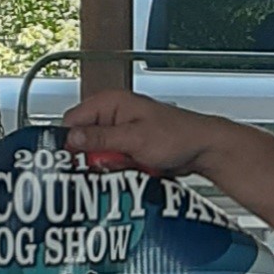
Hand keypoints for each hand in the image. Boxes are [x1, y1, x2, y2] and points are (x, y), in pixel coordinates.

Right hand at [58, 90, 217, 179]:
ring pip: (98, 153)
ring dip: (108, 165)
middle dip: (92, 156)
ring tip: (127, 165)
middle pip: (84, 139)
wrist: (203, 149)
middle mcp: (112, 115)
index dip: (70, 142)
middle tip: (108, 164)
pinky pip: (112, 160)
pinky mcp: (128, 147)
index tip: (73, 160)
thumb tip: (72, 139)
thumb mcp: (134, 138)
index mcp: (110, 103)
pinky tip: (132, 170)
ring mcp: (120, 132)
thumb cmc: (178, 135)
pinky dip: (119, 168)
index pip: (72, 120)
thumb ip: (101, 138)